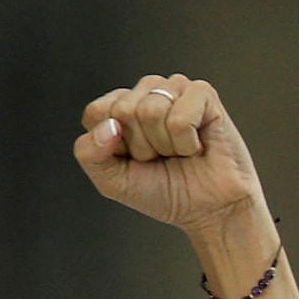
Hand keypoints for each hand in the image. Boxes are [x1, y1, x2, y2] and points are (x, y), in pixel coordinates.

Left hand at [73, 74, 263, 235]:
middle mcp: (146, 92)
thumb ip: (90, 153)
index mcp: (121, 108)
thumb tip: (107, 126)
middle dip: (141, 147)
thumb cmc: (165, 191)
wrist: (208, 210)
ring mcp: (174, 88)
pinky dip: (187, 143)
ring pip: (151, 111)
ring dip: (166, 145)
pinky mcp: (202, 93)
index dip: (111, 146)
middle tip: (161, 158)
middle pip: (122, 110)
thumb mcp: (113, 181)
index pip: (96, 112)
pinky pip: (180, 118)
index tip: (133, 160)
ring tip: (179, 152)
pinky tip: (196, 146)